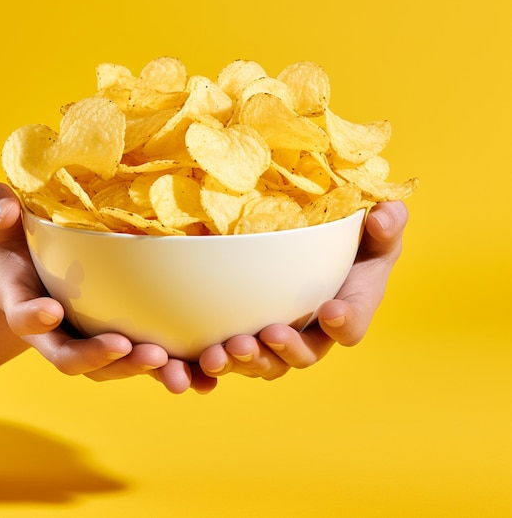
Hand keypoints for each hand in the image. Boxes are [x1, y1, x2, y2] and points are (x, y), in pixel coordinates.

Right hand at [0, 182, 215, 391]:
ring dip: (143, 371)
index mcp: (28, 307)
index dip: (35, 319)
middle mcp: (60, 335)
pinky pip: (147, 363)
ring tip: (176, 372)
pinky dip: (174, 373)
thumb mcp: (5, 223)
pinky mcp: (124, 344)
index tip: (51, 311)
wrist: (42, 272)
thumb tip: (5, 201)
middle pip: (75, 358)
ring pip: (116, 367)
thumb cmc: (23, 245)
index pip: (25, 318)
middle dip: (100, 358)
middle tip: (129, 348)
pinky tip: (205, 380)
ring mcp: (93, 343)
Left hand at [198, 201, 409, 379]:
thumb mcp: (376, 225)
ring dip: (245, 362)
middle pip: (303, 355)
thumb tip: (382, 219)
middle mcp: (314, 331)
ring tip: (221, 354)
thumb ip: (387, 223)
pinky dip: (215, 363)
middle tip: (268, 335)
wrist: (318, 244)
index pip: (351, 324)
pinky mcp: (249, 330)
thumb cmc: (353, 237)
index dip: (345, 323)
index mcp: (348, 307)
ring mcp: (280, 334)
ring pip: (265, 362)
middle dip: (285, 352)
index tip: (331, 310)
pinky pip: (233, 355)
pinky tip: (194, 360)